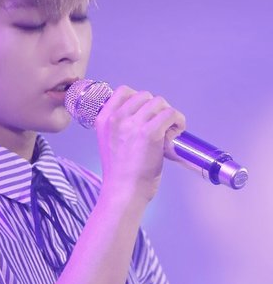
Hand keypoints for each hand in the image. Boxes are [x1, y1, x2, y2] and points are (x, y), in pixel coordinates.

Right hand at [95, 85, 185, 203]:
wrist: (123, 192)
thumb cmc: (119, 173)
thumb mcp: (108, 142)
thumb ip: (118, 127)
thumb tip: (142, 115)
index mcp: (104, 119)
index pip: (124, 91)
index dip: (139, 99)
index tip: (145, 113)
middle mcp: (117, 118)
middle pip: (145, 95)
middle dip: (156, 108)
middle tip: (160, 124)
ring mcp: (133, 125)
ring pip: (160, 102)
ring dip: (168, 114)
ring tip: (170, 130)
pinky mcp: (150, 133)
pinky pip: (170, 114)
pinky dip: (178, 121)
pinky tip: (176, 133)